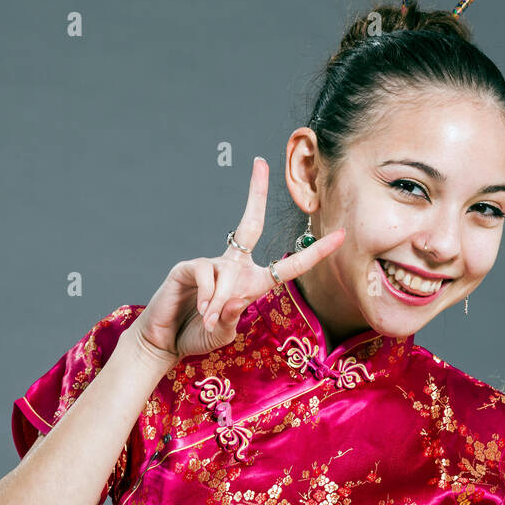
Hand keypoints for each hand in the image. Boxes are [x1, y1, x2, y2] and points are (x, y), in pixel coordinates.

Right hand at [131, 155, 344, 372]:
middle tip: (260, 162)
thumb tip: (236, 299)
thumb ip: (233, 317)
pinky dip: (207, 298)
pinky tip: (200, 311)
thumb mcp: (224, 332)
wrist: (165, 341)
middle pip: (250, 224)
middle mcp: (232, 266)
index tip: (339, 234)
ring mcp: (209, 264)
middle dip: (255, 193)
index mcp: (251, 283)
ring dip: (221, 301)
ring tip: (208, 319)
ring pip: (227, 273)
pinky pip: (207, 276)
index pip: (288, 266)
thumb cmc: (198, 336)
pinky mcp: (187, 267)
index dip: (315, 253)